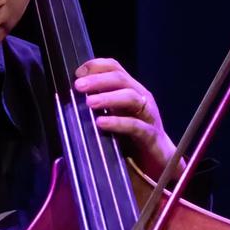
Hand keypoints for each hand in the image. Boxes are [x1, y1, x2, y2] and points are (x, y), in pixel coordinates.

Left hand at [73, 58, 178, 182]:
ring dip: (108, 97)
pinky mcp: (151, 135)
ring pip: (130, 97)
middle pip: (121, 79)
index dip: (96, 66)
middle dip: (98, 80)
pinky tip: (102, 123)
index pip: (115, 68)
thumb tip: (71, 101)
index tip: (77, 73)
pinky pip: (135, 126)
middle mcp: (141, 98)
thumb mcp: (114, 117)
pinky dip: (118, 123)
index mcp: (131, 91)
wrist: (158, 162)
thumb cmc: (133, 139)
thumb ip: (100, 106)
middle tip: (78, 86)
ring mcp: (148, 115)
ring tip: (89, 102)